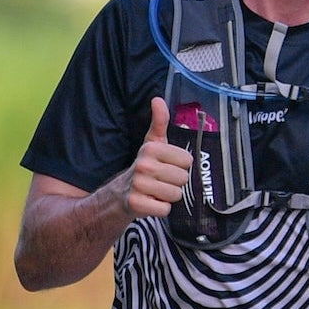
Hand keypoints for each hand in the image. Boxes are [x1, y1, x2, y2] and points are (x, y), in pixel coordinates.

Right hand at [122, 97, 192, 217]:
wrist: (120, 193)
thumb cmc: (145, 167)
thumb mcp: (153, 143)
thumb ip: (160, 122)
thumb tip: (157, 99)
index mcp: (151, 149)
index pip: (188, 161)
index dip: (180, 166)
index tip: (168, 166)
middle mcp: (144, 165)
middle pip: (183, 178)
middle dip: (175, 183)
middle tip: (162, 181)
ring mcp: (139, 185)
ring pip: (176, 195)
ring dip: (169, 197)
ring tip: (157, 191)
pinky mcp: (136, 204)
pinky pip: (165, 209)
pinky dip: (161, 209)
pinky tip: (151, 202)